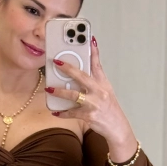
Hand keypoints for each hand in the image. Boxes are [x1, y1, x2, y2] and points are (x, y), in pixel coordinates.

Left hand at [45, 37, 137, 161]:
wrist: (117, 127)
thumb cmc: (109, 107)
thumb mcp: (106, 90)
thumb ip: (95, 78)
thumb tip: (84, 66)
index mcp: (102, 83)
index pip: (97, 64)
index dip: (93, 51)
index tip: (88, 39)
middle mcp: (99, 91)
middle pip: (82, 76)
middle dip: (68, 68)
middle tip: (56, 62)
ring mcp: (94, 103)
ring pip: (73, 95)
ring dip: (60, 92)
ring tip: (49, 88)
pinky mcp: (89, 115)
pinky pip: (72, 113)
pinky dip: (62, 113)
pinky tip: (55, 112)